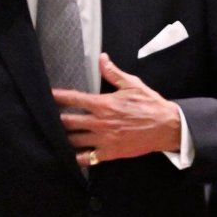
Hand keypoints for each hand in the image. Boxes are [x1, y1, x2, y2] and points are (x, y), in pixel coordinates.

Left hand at [53, 53, 183, 165]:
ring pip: (74, 141)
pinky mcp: (110, 153)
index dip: (58, 97)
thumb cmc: (150, 105)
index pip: (73, 99)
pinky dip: (77, 157)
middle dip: (58, 120)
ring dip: (64, 138)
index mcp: (103, 104)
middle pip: (68, 122)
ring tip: (58, 137)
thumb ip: (114, 73)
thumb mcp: (133, 85)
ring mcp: (104, 139)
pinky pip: (87, 158)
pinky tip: (73, 155)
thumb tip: (102, 58)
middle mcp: (100, 122)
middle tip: (51, 119)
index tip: (49, 96)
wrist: (167, 127)